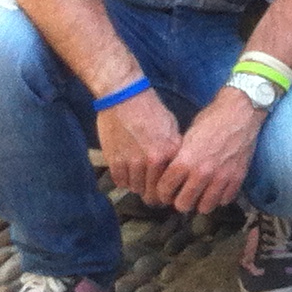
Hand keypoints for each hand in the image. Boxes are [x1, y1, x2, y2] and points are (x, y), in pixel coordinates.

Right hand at [96, 87, 182, 201]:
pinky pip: (120, 182)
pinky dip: (124, 179)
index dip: (169, 193)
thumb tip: (176, 171)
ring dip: (138, 185)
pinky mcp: (114, 161)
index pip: (171, 186)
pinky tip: (127, 170)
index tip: (167, 194)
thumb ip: (174, 150)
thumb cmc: (150, 109)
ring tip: (139, 177)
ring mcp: (132, 162)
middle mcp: (152, 160)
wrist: (123, 97)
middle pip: (151, 193)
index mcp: (169, 151)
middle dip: (152, 195)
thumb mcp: (172, 127)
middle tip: (152, 192)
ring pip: (135, 188)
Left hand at [156, 89, 262, 215]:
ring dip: (200, 202)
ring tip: (201, 194)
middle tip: (182, 194)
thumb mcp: (187, 137)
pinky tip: (217, 188)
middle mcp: (202, 173)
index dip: (162, 193)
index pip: (165, 191)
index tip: (166, 192)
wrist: (240, 112)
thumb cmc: (211, 120)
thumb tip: (170, 177)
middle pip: (183, 205)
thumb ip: (179, 160)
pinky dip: (219, 197)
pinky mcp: (237, 178)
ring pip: (204, 208)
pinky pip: (224, 200)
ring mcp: (221, 178)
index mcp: (185, 161)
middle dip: (180, 200)